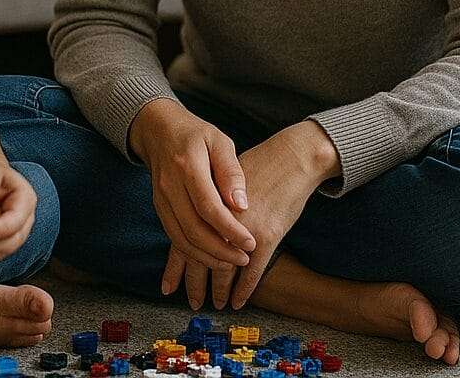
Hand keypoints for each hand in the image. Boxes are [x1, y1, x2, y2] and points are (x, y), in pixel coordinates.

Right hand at [129, 99, 255, 274]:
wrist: (160, 130)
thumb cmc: (196, 135)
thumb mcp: (220, 141)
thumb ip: (231, 172)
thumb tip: (242, 206)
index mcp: (188, 166)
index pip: (209, 207)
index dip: (230, 230)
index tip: (251, 244)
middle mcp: (170, 186)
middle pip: (194, 229)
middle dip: (220, 251)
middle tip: (244, 259)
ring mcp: (161, 199)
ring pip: (181, 239)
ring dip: (206, 257)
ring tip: (231, 262)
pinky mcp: (159, 208)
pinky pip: (174, 237)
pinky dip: (192, 252)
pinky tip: (211, 256)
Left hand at [161, 120, 338, 308]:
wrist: (290, 157)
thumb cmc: (259, 165)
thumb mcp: (223, 176)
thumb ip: (208, 199)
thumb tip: (191, 220)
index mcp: (206, 201)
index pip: (185, 238)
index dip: (177, 266)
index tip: (168, 287)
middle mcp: (220, 218)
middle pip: (201, 258)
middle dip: (196, 284)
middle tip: (194, 302)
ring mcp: (243, 229)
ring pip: (224, 269)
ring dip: (220, 290)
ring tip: (218, 303)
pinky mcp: (266, 236)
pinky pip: (252, 272)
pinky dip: (244, 289)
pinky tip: (238, 301)